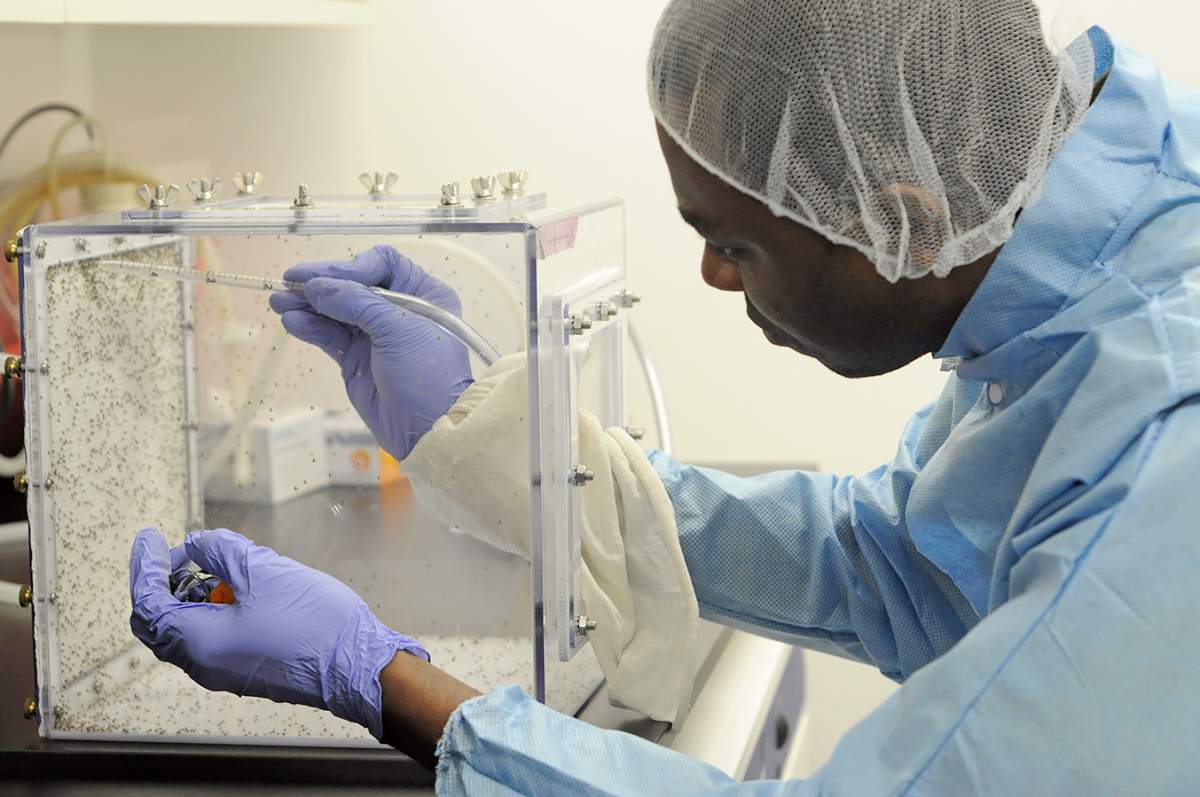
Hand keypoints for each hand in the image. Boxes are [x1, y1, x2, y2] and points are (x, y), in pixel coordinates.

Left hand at [129, 528, 426, 738]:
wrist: (357, 666)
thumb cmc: (312, 621)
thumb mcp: (263, 571)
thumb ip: (220, 551)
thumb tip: (196, 543)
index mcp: (197, 642)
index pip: (148, 603)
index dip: (145, 566)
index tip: (149, 537)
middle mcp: (202, 664)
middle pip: (159, 623)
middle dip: (161, 583)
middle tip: (175, 552)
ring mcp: (224, 671)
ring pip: (185, 632)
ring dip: (187, 596)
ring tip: (210, 565)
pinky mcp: (245, 670)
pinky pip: (210, 640)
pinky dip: (208, 611)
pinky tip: (234, 588)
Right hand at [269, 245, 473, 459]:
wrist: (428, 430)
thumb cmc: (427, 374)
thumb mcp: (398, 330)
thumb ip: (357, 303)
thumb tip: (317, 286)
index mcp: (422, 294)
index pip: (383, 265)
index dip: (353, 267)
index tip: (329, 278)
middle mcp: (398, 309)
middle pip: (353, 285)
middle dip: (322, 283)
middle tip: (290, 282)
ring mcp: (374, 334)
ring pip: (335, 310)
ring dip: (307, 304)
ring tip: (279, 302)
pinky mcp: (355, 358)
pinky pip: (328, 335)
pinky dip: (310, 327)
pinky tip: (292, 322)